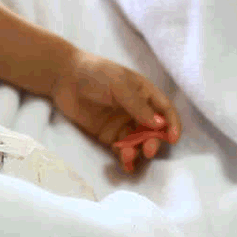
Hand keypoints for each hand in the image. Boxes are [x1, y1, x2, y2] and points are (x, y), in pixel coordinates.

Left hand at [51, 50, 180, 172]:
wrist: (64, 78)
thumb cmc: (95, 73)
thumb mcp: (119, 84)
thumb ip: (138, 105)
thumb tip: (159, 125)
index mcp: (144, 93)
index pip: (164, 111)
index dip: (172, 125)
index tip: (172, 138)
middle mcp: (137, 110)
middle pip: (153, 131)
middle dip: (153, 142)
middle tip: (147, 151)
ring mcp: (122, 123)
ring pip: (138, 142)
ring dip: (137, 151)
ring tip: (126, 155)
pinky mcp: (108, 135)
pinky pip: (121, 149)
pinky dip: (124, 157)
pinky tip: (124, 162)